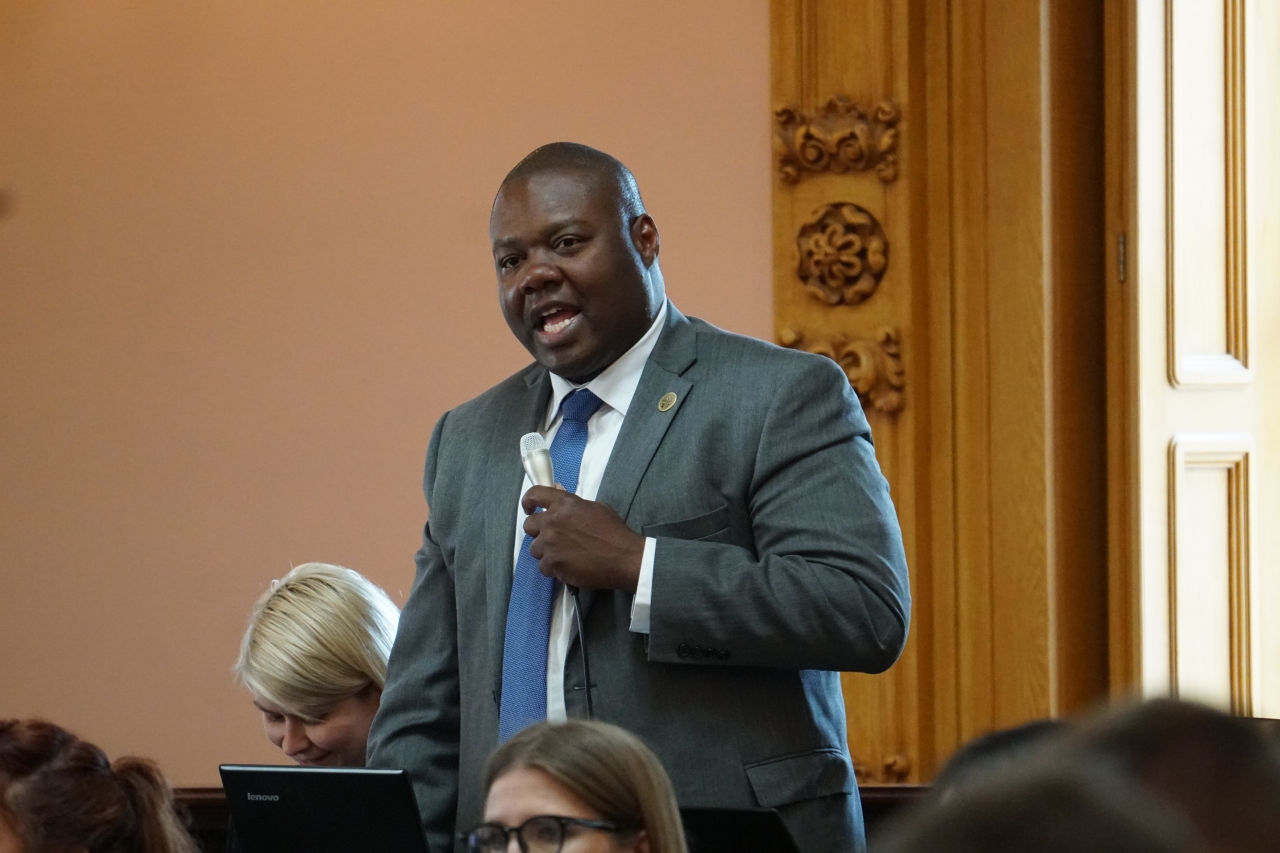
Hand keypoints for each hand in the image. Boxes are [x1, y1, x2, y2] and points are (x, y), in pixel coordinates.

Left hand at [521, 485, 644, 591]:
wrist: (623, 558)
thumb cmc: (614, 531)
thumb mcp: (596, 508)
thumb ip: (572, 501)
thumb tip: (557, 489)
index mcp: (564, 504)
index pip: (535, 494)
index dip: (528, 501)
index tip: (529, 508)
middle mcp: (552, 522)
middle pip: (529, 525)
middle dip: (538, 531)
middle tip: (552, 538)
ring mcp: (550, 544)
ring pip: (534, 549)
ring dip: (546, 551)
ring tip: (563, 555)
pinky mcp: (553, 564)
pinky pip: (543, 566)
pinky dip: (553, 568)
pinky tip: (567, 567)